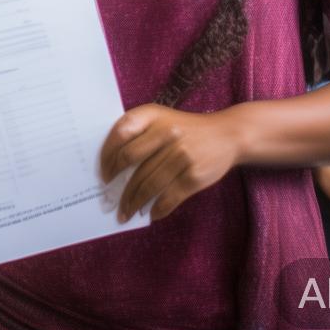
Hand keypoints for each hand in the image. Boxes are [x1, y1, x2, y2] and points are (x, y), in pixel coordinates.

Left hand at [100, 104, 241, 221]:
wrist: (226, 134)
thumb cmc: (183, 128)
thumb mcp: (160, 118)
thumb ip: (137, 131)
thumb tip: (111, 163)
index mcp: (152, 115)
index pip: (120, 134)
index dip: (107, 156)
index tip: (104, 174)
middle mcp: (166, 133)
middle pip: (130, 160)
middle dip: (118, 183)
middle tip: (110, 198)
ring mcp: (181, 155)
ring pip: (148, 183)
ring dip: (133, 202)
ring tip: (126, 212)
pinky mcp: (194, 176)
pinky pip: (169, 197)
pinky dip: (157, 209)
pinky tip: (150, 214)